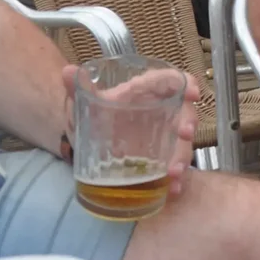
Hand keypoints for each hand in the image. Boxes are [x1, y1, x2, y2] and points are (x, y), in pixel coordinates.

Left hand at [57, 63, 200, 197]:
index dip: (187, 83)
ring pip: (182, 143)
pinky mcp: (161, 158)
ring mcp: (163, 137)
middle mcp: (161, 112)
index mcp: (147, 92)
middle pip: (184, 112)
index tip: (192, 93)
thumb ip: (79, 88)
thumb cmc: (96, 115)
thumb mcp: (87, 104)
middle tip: (184, 134)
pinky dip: (176, 179)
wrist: (92, 142)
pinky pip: (174, 166)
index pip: (172, 81)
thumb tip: (67, 71)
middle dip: (188, 123)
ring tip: (173, 172)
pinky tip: (171, 188)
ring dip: (182, 157)